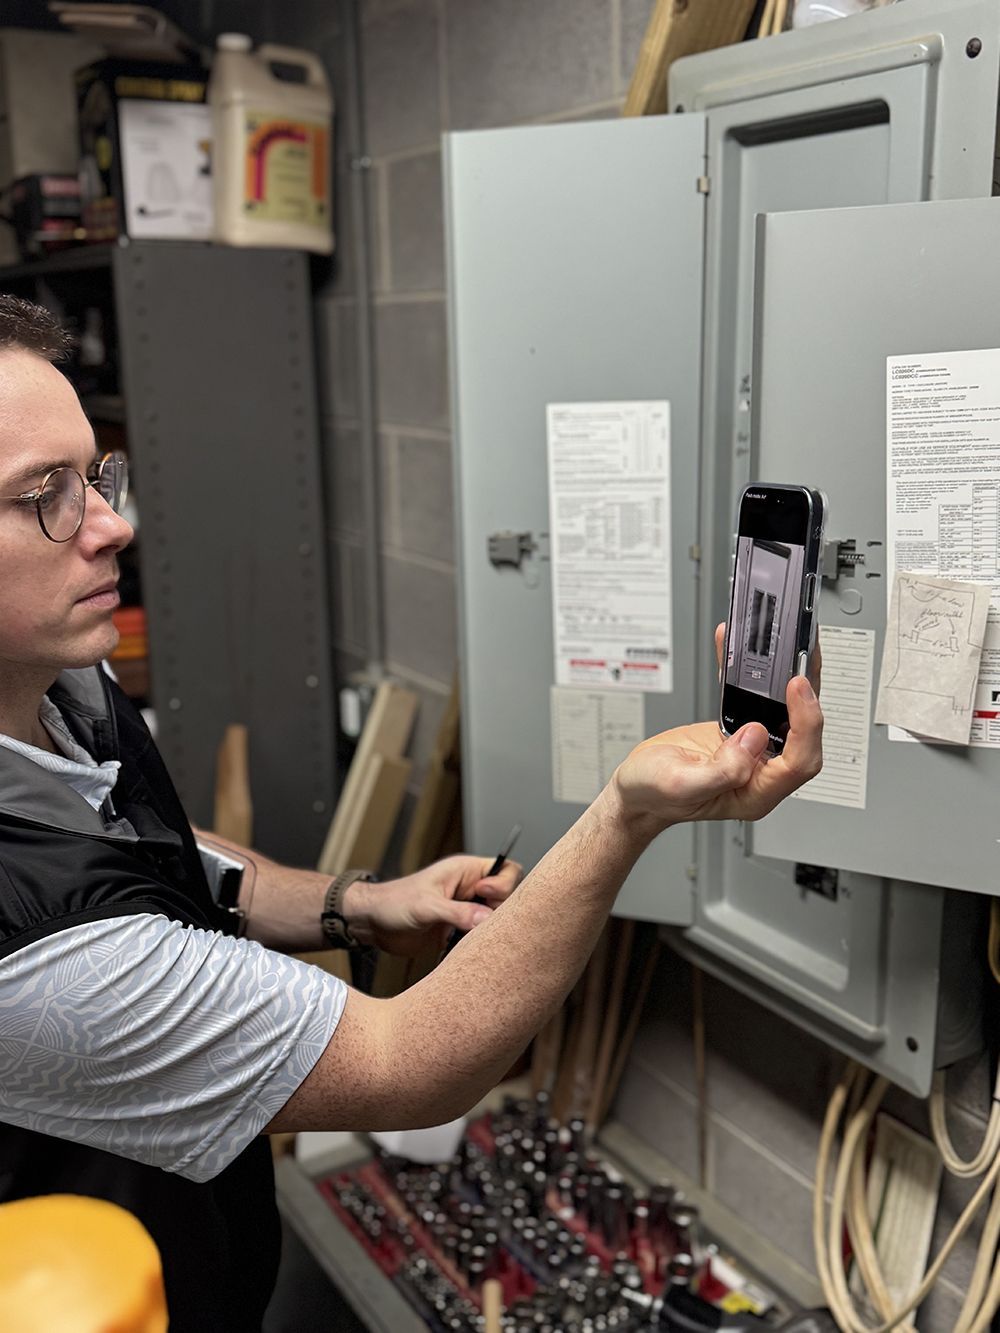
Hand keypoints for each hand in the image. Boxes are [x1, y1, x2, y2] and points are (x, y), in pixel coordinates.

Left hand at [342, 854, 522, 955]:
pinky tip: (464, 949)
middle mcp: (470, 889)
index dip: (502, 884)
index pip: (505, 870)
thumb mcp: (426, 906)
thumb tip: (487, 919)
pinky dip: (478, 944)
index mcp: (465, 871)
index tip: (483, 894)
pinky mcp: (459, 930)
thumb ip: (457, 912)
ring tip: (470, 938)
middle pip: (506, 898)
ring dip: (488, 931)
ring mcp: (466, 910)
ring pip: (496, 919)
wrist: (373, 924)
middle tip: (481, 923)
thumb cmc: (393, 903)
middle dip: (500, 911)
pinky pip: (481, 936)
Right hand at [611, 625, 822, 831]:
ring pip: (785, 713)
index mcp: (756, 792)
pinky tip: (735, 648)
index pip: (800, 760)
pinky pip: (752, 701)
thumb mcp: (681, 785)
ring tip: (789, 646)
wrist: (636, 788)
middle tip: (804, 654)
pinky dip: (745, 674)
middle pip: (802, 732)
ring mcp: (752, 752)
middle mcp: (761, 772)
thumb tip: (755, 737)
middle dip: (809, 692)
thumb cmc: (654, 794)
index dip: (806, 723)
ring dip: (788, 678)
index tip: (796, 687)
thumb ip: (723, 770)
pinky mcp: (738, 733)